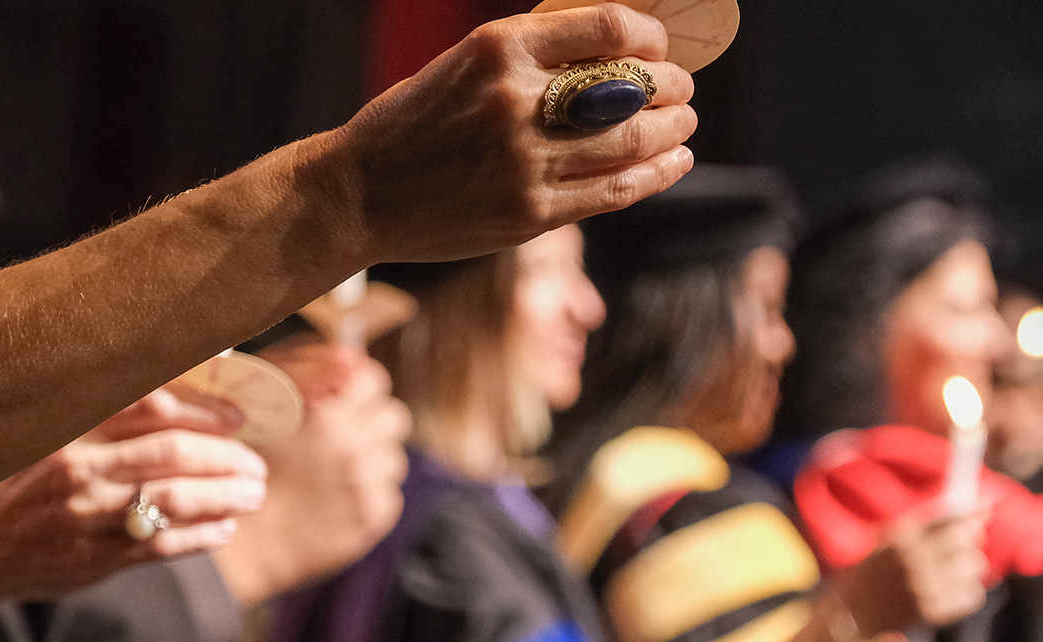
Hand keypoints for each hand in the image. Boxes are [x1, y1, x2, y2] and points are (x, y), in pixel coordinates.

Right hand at [0, 387, 267, 617]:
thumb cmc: (13, 485)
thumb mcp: (48, 437)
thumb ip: (104, 417)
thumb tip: (176, 394)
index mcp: (69, 432)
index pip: (150, 407)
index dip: (203, 410)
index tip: (237, 417)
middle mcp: (80, 472)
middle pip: (171, 455)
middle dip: (224, 458)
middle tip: (254, 463)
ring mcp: (87, 520)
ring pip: (173, 502)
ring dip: (223, 498)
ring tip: (251, 494)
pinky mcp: (93, 562)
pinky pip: (160, 547)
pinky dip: (200, 536)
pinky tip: (224, 529)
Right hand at [212, 341, 411, 604]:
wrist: (240, 542)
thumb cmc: (236, 467)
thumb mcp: (255, 405)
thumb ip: (300, 368)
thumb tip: (346, 353)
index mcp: (323, 412)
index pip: (373, 380)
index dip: (362, 386)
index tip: (350, 396)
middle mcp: (350, 444)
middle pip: (393, 416)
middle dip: (372, 421)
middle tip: (346, 435)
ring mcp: (366, 483)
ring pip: (393, 456)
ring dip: (372, 459)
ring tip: (336, 471)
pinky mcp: (373, 516)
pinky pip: (389, 492)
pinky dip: (368, 493)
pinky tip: (335, 498)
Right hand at [326, 4, 696, 262]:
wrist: (359, 193)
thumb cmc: (415, 123)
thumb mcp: (463, 66)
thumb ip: (532, 57)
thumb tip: (616, 50)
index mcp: (499, 48)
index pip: (607, 28)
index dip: (651, 36)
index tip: (660, 46)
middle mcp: (516, 100)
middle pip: (630, 86)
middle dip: (672, 85)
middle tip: (682, 89)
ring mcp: (525, 160)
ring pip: (632, 140)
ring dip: (673, 130)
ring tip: (684, 125)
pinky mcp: (530, 212)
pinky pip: (616, 189)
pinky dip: (657, 173)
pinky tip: (674, 162)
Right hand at [829, 513, 987, 634]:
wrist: (853, 615)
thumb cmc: (875, 569)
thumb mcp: (890, 536)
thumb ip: (932, 521)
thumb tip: (981, 509)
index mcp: (901, 536)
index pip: (952, 516)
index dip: (973, 510)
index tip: (986, 505)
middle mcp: (916, 560)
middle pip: (967, 536)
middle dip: (969, 534)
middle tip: (960, 539)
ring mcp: (928, 588)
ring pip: (975, 564)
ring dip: (966, 564)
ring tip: (946, 569)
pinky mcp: (937, 613)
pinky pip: (973, 593)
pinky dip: (963, 590)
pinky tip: (945, 589)